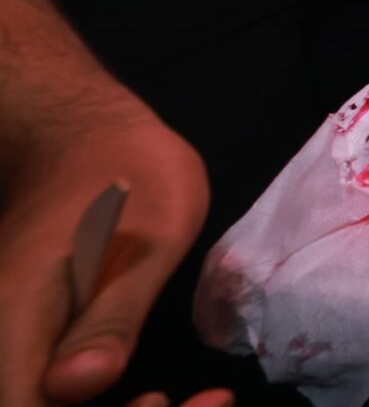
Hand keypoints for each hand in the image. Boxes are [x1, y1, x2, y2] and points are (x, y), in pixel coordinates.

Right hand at [0, 86, 216, 406]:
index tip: (162, 402)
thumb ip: (108, 319)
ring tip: (188, 401)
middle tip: (201, 403)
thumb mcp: (148, 240)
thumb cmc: (125, 175)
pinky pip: (45, 396)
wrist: (79, 136)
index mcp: (10, 327)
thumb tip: (73, 387)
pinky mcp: (20, 349)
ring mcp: (4, 347)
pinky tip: (153, 398)